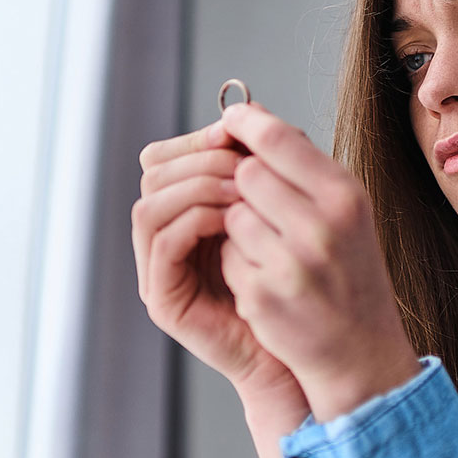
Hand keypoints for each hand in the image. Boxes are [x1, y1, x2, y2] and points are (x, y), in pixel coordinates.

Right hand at [133, 121, 291, 390]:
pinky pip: (160, 241)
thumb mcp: (283, 208)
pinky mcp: (163, 297)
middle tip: (243, 163)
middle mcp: (166, 235)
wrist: (307, 348)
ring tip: (242, 189)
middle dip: (199, 157)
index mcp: (188, 209)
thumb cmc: (299, 279)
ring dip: (197, 186)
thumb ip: (263, 164)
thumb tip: (250, 109)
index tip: (238, 132)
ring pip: (150, 203)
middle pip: (153, 172)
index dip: (198, 137)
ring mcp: (159, 268)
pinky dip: (193, 218)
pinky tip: (231, 218)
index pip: (168, 155)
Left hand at [218, 103, 421, 421]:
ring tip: (272, 249)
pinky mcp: (262, 297)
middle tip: (264, 206)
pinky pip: (228, 257)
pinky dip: (239, 265)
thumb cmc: (349, 270)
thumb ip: (302, 164)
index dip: (245, 124)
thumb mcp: (345, 210)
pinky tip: (268, 280)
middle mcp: (321, 227)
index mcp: (345, 197)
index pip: (277, 138)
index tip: (230, 122)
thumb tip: (250, 114)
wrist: (361, 350)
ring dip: (240, 229)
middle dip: (244, 185)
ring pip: (232, 217)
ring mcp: (291, 265)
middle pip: (246, 174)